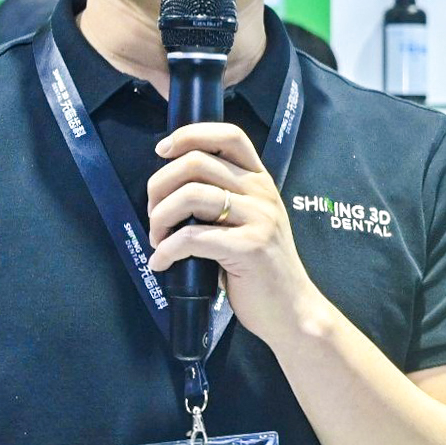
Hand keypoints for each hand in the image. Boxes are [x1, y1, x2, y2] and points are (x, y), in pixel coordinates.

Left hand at [145, 123, 322, 342]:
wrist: (292, 310)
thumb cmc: (261, 269)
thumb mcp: (249, 223)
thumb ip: (222, 199)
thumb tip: (171, 190)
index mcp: (261, 181)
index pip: (229, 135)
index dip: (189, 135)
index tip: (162, 151)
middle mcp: (262, 193)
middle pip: (197, 162)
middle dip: (159, 186)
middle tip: (154, 215)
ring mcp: (259, 219)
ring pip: (190, 195)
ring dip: (160, 218)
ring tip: (157, 239)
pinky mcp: (249, 248)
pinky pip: (191, 237)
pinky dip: (166, 250)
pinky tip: (161, 263)